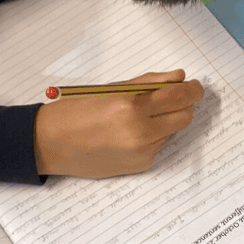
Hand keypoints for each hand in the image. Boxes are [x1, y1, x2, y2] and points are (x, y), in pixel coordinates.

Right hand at [34, 69, 204, 178]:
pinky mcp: (141, 166)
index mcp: (131, 107)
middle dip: (184, 105)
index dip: (193, 90)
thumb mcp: (111, 89)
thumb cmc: (76, 111)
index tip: (195, 86)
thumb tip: (179, 77)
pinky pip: (159, 146)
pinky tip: (130, 133)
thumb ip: (149, 83)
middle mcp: (140, 132)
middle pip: (185, 117)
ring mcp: (142, 152)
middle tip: (173, 98)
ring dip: (166, 121)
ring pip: (173, 132)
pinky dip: (153, 136)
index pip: (180, 97)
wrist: (49, 144)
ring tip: (140, 116)